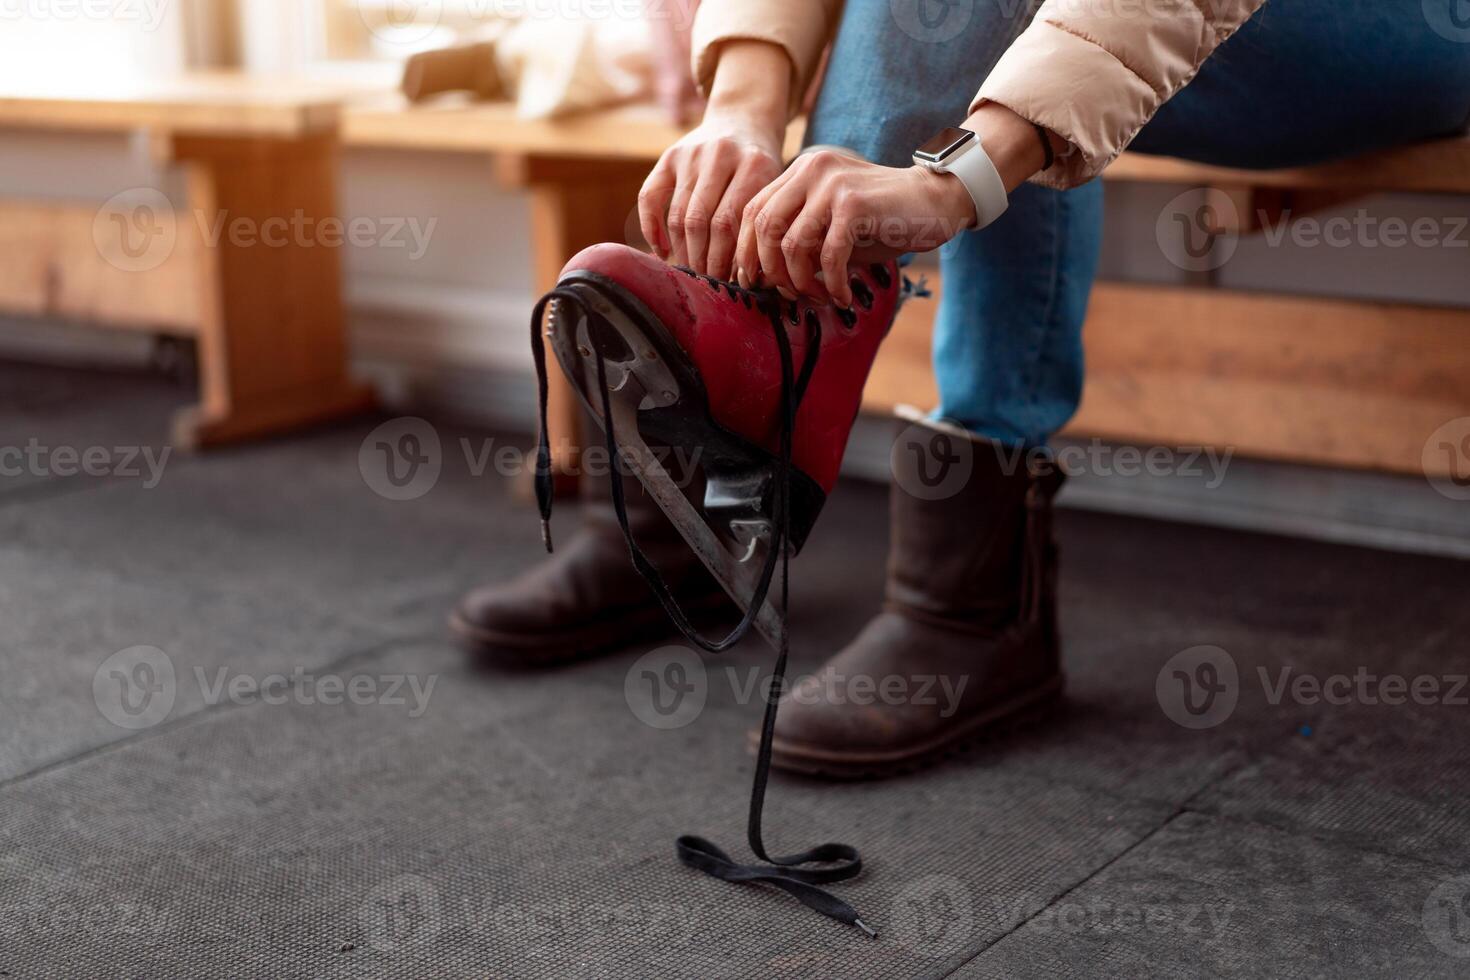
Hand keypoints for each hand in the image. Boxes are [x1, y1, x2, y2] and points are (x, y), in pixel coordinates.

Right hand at [639, 113, 782, 277]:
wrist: (743, 119)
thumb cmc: (762, 167)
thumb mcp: (773, 187)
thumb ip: (759, 223)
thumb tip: (744, 278)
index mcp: (754, 164)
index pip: (730, 224)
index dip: (725, 259)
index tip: (728, 282)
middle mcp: (720, 154)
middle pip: (701, 222)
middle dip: (703, 260)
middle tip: (707, 282)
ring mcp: (691, 153)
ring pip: (677, 215)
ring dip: (681, 251)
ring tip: (690, 271)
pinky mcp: (669, 155)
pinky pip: (649, 197)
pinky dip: (651, 228)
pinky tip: (662, 250)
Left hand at [733, 150, 975, 306]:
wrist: (936, 202)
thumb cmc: (882, 220)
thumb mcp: (831, 227)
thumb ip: (799, 241)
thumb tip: (764, 278)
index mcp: (799, 171)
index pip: (752, 211)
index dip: (746, 252)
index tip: (755, 283)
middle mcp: (810, 170)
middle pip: (764, 227)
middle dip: (769, 271)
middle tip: (788, 295)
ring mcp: (832, 183)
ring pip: (792, 244)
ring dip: (802, 282)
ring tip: (819, 297)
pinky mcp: (854, 203)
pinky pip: (829, 255)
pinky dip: (832, 283)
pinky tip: (842, 296)